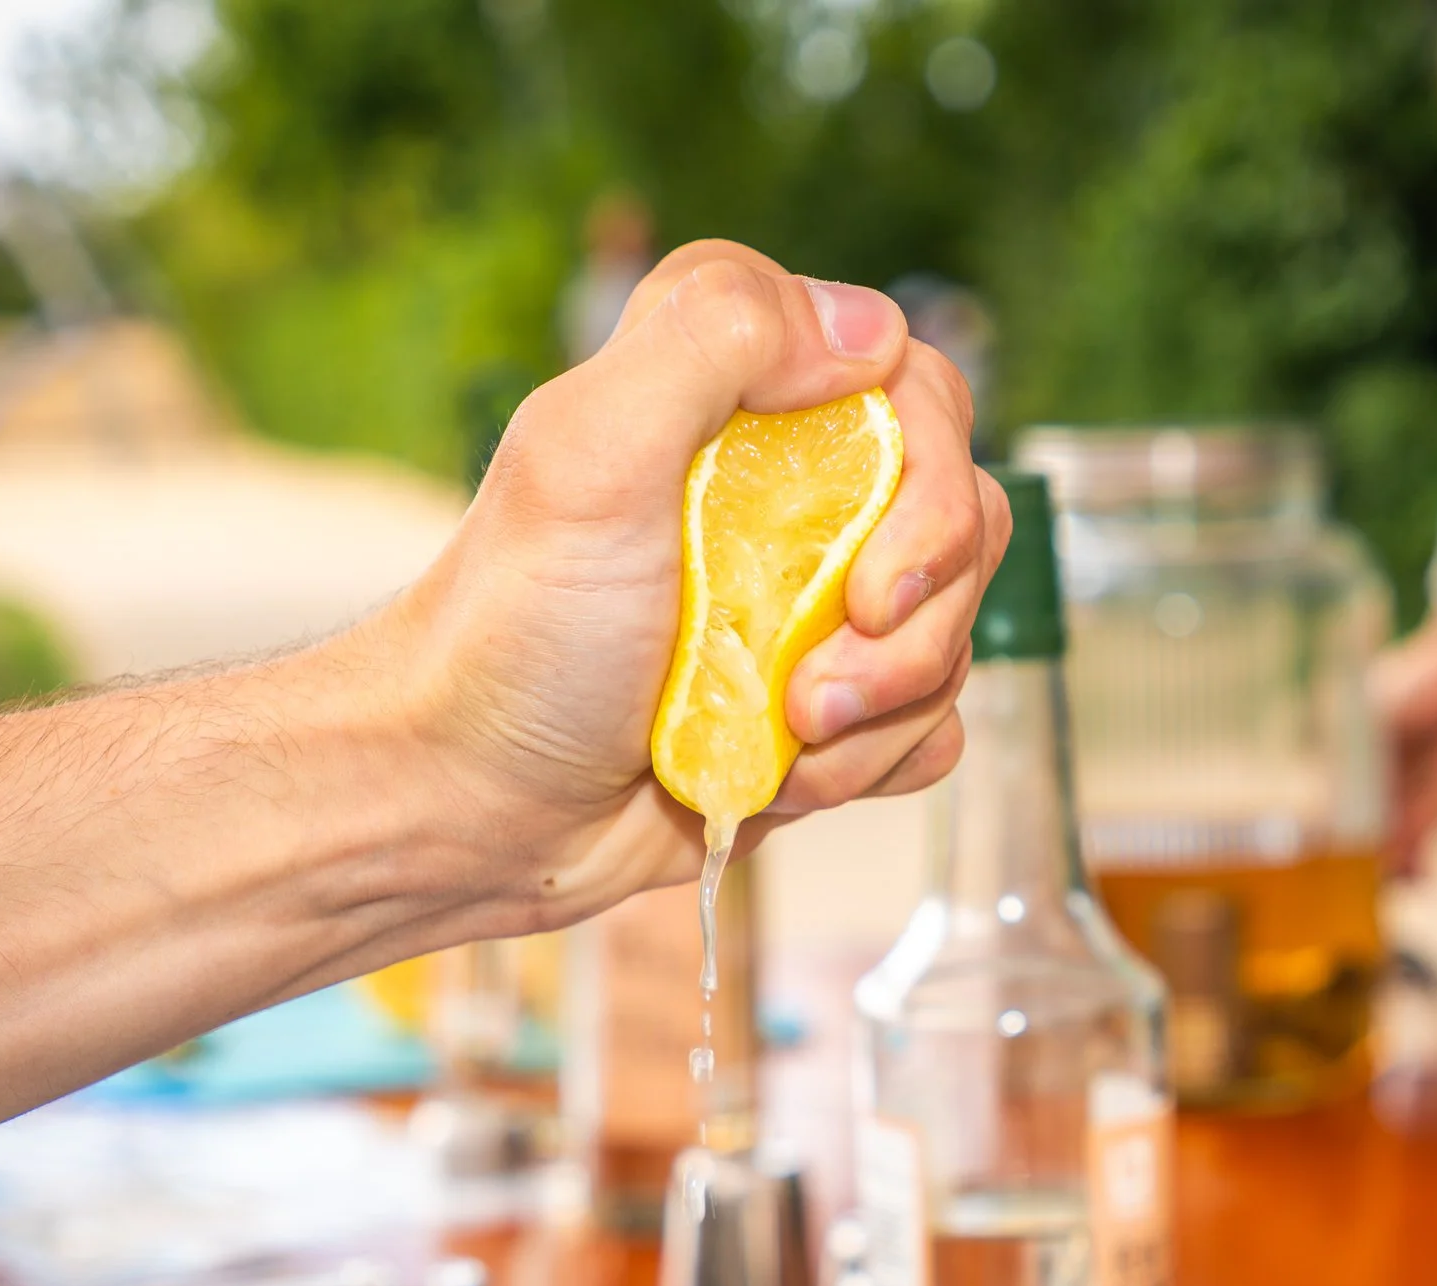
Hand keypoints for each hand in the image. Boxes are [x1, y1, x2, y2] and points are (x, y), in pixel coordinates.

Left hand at [346, 240, 1003, 923]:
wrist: (475, 806)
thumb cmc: (516, 632)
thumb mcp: (588, 455)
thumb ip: (715, 339)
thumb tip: (871, 328)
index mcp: (737, 388)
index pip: (916, 386)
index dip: (927, 483)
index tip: (864, 579)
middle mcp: (789, 480)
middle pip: (962, 513)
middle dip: (911, 624)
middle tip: (812, 690)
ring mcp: (812, 595)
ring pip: (952, 627)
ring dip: (884, 708)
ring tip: (784, 738)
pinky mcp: (825, 697)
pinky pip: (932, 719)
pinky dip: (879, 759)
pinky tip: (792, 774)